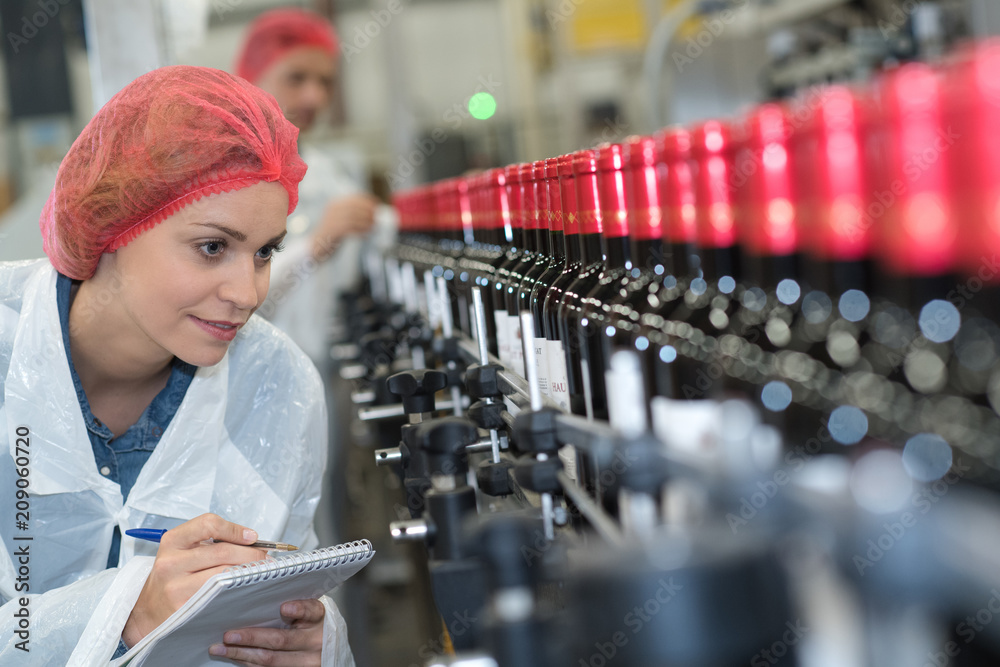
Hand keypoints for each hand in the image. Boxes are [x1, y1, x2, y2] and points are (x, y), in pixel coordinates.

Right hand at [122, 514, 265, 646]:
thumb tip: (251, 541)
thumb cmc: (173, 576)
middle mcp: (171, 563)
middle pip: (222, 552)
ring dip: (248, 572)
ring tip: (259, 571)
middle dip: (251, 554)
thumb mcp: (182, 550)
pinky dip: (238, 590)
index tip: (252, 537)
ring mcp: (176, 588)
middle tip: (265, 557)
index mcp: (172, 541)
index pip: (208, 524)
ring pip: (223, 574)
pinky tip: (246, 588)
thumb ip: (211, 541)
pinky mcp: (184, 609)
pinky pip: (219, 596)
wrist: (146, 610)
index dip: (235, 529)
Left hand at [208, 598, 324, 665]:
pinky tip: (234, 656)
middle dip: (252, 638)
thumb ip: (294, 605)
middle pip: (281, 641)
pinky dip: (249, 663)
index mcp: (320, 619)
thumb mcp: (310, 611)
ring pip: (271, 660)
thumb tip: (260, 595)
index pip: (311, 611)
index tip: (284, 608)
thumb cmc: (312, 624)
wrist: (326, 650)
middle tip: (229, 635)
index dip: (299, 609)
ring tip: (221, 648)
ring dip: (242, 654)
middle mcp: (315, 642)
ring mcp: (307, 662)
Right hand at [311, 193, 377, 262]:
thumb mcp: (344, 220)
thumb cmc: (335, 233)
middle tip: (377, 218)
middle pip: (353, 207)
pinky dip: (360, 231)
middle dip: (368, 211)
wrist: (317, 247)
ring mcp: (330, 220)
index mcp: (335, 204)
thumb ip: (356, 215)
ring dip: (366, 222)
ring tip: (373, 227)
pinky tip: (366, 235)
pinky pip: (349, 229)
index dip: (367, 200)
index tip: (377, 204)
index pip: (353, 198)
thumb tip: (375, 212)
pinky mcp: (331, 232)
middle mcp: (332, 210)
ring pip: (352, 218)